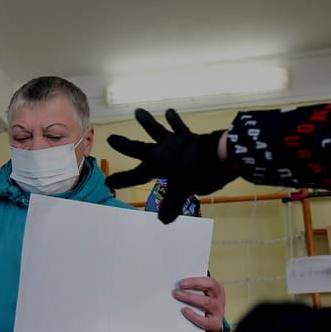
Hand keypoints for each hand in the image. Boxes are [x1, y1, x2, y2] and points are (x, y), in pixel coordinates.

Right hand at [106, 109, 234, 223]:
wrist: (222, 155)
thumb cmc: (200, 174)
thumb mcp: (183, 193)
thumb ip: (171, 206)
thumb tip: (163, 220)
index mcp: (156, 165)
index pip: (135, 175)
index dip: (122, 180)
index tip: (108, 181)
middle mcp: (161, 151)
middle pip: (138, 148)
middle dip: (124, 145)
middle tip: (110, 138)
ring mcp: (174, 141)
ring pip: (156, 130)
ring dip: (147, 121)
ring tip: (138, 111)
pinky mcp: (188, 136)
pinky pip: (178, 127)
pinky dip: (174, 120)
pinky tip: (169, 111)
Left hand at [172, 277, 225, 331]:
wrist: (214, 323)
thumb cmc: (205, 304)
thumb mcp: (204, 294)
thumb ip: (194, 289)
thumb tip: (178, 285)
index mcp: (217, 289)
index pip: (209, 282)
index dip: (195, 282)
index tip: (181, 283)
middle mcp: (219, 300)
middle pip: (208, 292)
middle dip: (191, 290)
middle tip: (176, 292)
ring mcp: (218, 312)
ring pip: (206, 303)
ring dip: (191, 298)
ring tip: (178, 297)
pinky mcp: (215, 324)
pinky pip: (205, 321)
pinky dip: (194, 316)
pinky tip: (185, 311)